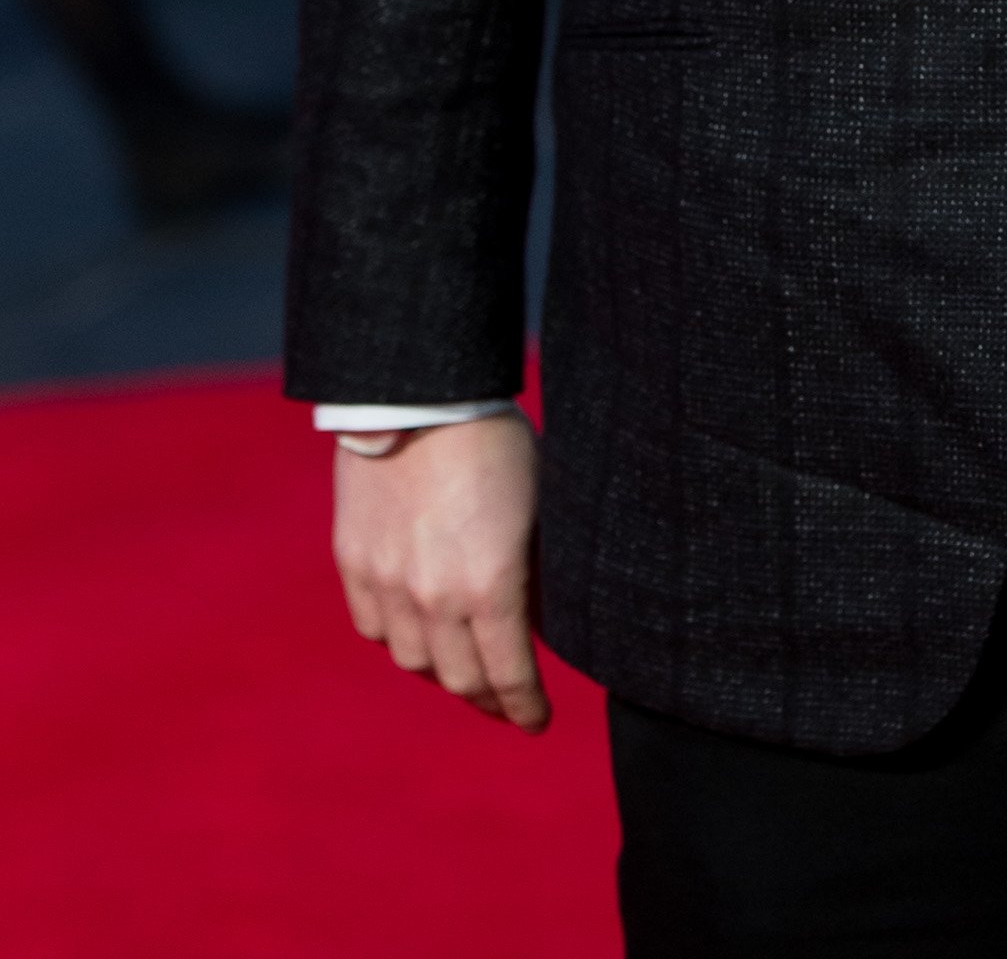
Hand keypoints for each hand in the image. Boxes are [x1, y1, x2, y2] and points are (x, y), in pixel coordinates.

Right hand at [332, 410, 549, 729]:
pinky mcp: (354, 563)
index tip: (538, 723)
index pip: (510, 677)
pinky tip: (419, 630)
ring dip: (443, 671)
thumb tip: (540, 624)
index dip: (525, 708)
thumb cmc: (496, 442)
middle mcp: (434, 598)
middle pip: (461, 681)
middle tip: (506, 702)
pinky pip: (375, 627)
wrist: (418, 394)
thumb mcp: (537, 508)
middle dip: (489, 699)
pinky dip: (400, 638)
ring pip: (414, 660)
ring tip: (464, 666)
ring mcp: (388, 583)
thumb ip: (536, 573)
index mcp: (492, 586)